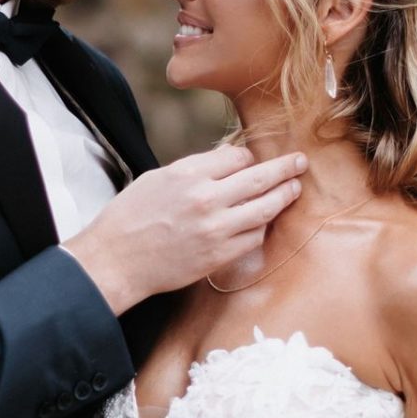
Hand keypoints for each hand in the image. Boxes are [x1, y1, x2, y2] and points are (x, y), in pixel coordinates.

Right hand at [63, 146, 306, 313]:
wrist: (115, 260)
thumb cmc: (130, 217)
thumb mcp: (158, 179)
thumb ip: (195, 169)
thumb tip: (227, 159)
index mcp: (188, 173)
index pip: (237, 157)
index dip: (248, 158)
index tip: (252, 162)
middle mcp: (205, 198)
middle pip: (259, 178)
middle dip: (285, 168)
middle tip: (301, 162)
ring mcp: (215, 229)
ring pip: (264, 208)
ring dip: (284, 196)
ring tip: (295, 189)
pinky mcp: (218, 255)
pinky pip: (253, 237)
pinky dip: (262, 227)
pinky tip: (265, 222)